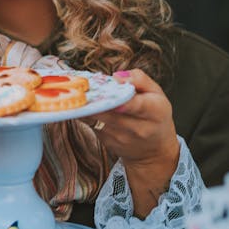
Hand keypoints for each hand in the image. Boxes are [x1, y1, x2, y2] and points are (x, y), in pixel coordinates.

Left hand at [84, 69, 179, 216]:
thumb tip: (118, 75)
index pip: (134, 107)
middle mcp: (134, 127)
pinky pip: (89, 122)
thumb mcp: (157, 95)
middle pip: (107, 111)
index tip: (105, 91)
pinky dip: (80, 111)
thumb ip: (140, 80)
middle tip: (74, 82)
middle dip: (90, 97)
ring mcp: (117, 136)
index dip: (118, 99)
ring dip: (81, 104)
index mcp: (152, 113)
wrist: (154, 153)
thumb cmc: (156, 117)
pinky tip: (73, 100)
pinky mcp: (104, 139)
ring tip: (70, 88)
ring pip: (94, 117)